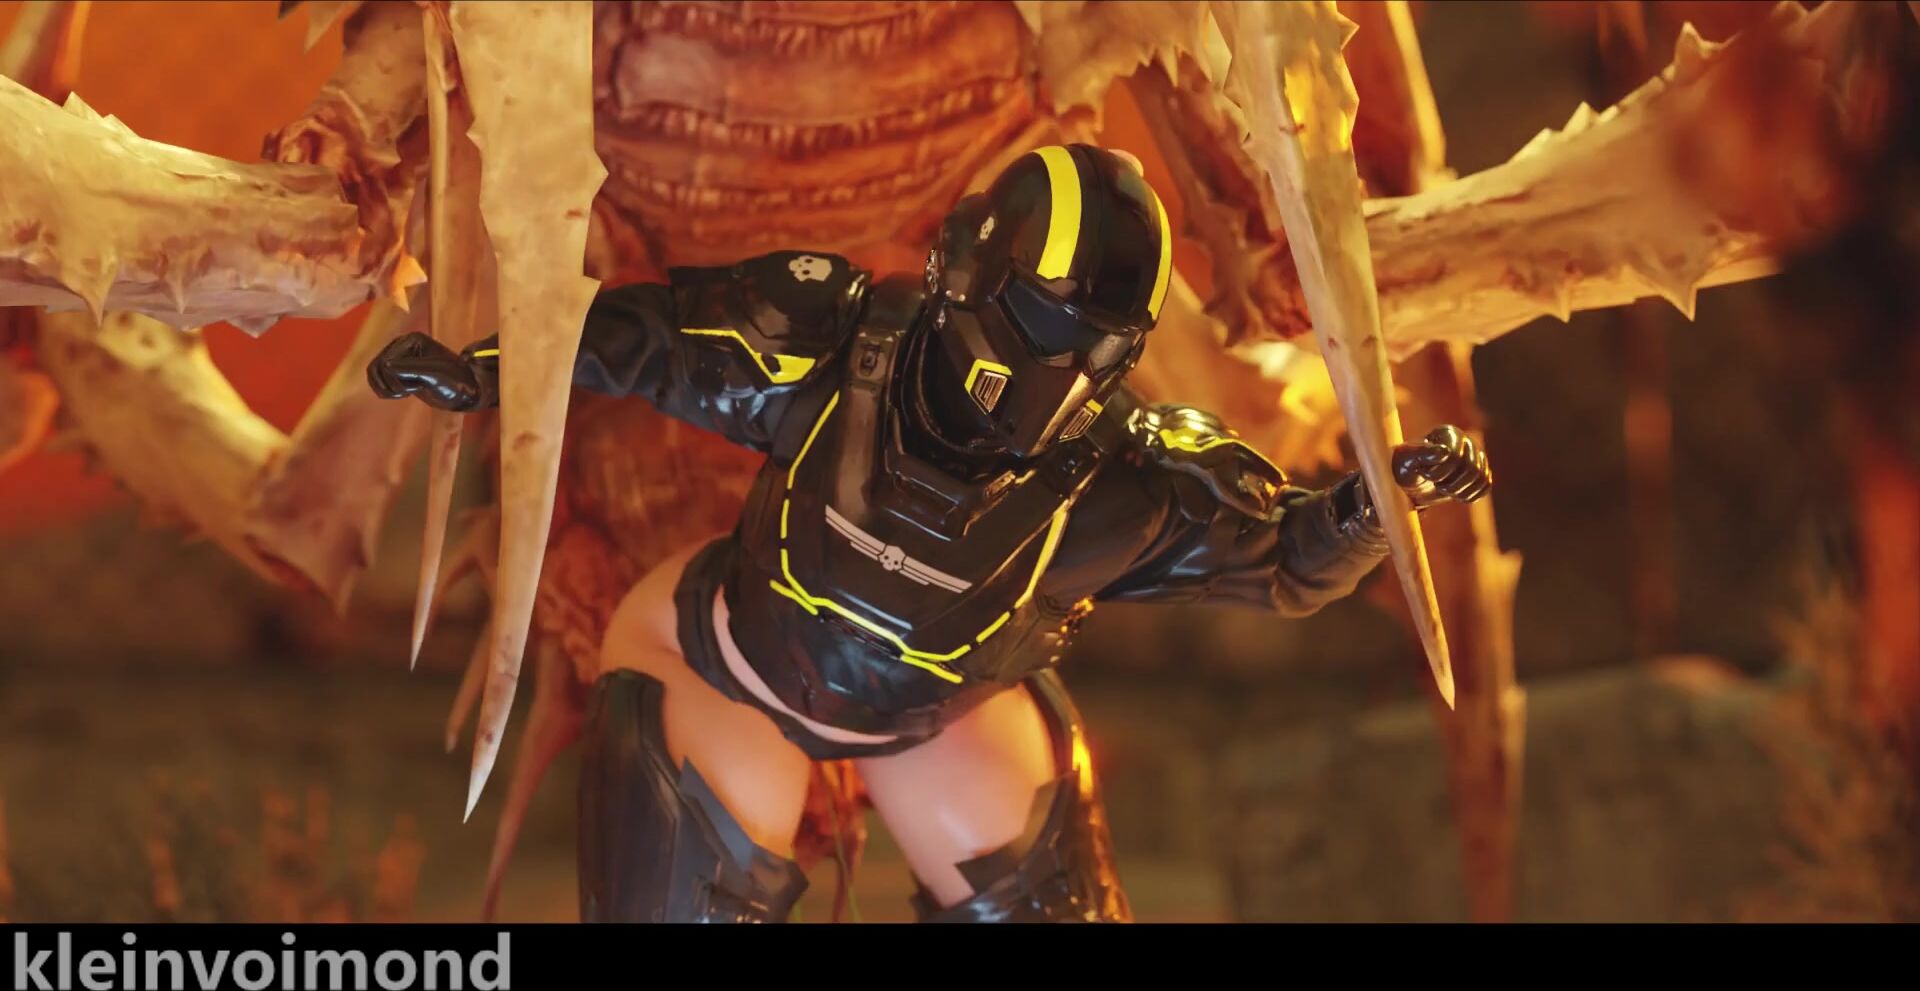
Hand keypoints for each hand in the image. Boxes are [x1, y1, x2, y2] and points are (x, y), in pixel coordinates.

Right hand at [367, 332, 486, 410]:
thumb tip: (384, 366)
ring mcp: (399, 358)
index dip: (398, 380)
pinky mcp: (399, 371)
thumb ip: (409, 369)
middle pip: (376, 367)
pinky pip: (377, 379)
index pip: (386, 362)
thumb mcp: (434, 374)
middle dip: (390, 385)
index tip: (421, 385)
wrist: (467, 391)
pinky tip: (401, 394)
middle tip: (411, 391)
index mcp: (411, 339)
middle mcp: (402, 345)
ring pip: (374, 373)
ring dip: (385, 389)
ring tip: (404, 394)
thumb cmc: (455, 381)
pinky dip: (384, 390)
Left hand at [1391, 425, 1491, 507]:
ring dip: (1460, 491)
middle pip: (1472, 469)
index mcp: (1449, 433)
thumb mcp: (1407, 459)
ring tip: (1444, 489)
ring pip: (1481, 478)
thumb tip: (1445, 451)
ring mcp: (1475, 457)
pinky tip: (1456, 496)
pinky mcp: (1479, 472)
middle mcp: (1466, 442)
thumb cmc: (1405, 466)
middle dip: (1452, 485)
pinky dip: (1471, 495)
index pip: (1456, 457)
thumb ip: (1423, 453)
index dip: (1440, 473)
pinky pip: (1486, 486)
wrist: (1410, 480)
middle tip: (1436, 486)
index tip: (1423, 474)